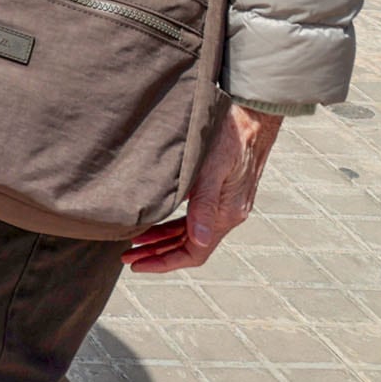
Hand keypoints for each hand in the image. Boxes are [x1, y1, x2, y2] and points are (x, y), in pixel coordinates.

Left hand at [127, 102, 282, 272]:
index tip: (137, 265)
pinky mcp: (221, 193)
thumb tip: (198, 241)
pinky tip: (156, 222)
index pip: (194, 253)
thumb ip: (205, 205)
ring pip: (190, 234)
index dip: (164, 262)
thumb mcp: (213, 168)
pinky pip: (195, 219)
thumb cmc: (231, 136)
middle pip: (189, 248)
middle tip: (127, 257)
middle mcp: (227, 214)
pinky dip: (174, 225)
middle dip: (158, 255)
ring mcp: (225, 205)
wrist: (253, 115)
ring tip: (135, 243)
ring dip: (163, 241)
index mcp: (225, 214)